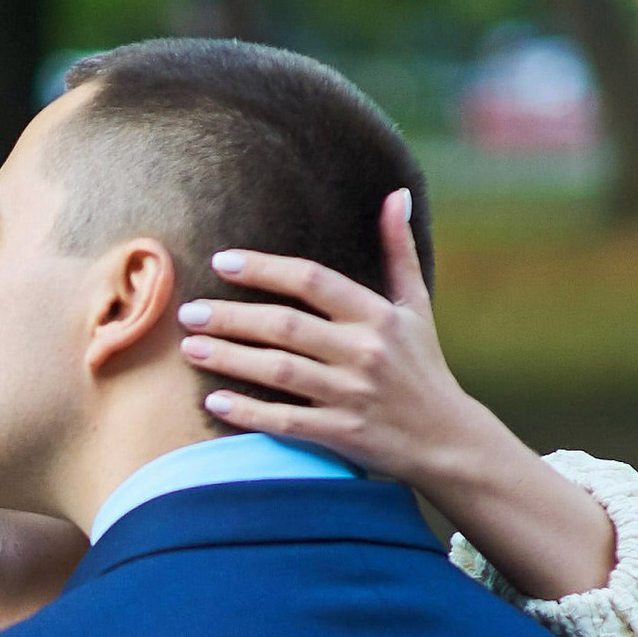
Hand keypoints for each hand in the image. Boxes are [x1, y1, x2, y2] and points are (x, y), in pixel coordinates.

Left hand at [176, 191, 482, 482]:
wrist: (448, 441)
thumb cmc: (423, 367)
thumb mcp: (417, 307)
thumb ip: (399, 251)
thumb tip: (394, 195)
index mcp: (378, 315)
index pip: (312, 281)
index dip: (264, 269)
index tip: (222, 262)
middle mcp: (365, 351)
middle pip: (285, 326)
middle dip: (232, 317)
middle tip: (189, 312)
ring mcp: (353, 394)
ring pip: (279, 372)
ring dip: (230, 359)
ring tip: (189, 348)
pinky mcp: (344, 434)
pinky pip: (287, 422)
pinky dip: (249, 413)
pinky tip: (214, 402)